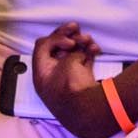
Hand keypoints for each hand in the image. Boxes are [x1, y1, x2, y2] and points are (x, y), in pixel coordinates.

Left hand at [32, 22, 116, 137]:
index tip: (68, 42)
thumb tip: (78, 51)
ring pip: (72, 53)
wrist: (90, 110)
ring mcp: (67, 77)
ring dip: (80, 43)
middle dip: (67, 36)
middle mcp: (52, 74)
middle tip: (75, 27)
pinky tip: (95, 49)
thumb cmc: (72, 86)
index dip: (55, 38)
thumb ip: (71, 51)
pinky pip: (83, 61)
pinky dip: (88, 53)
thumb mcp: (68, 63)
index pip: (42, 46)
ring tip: (88, 39)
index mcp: (41, 72)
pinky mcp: (82, 79)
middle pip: (57, 48)